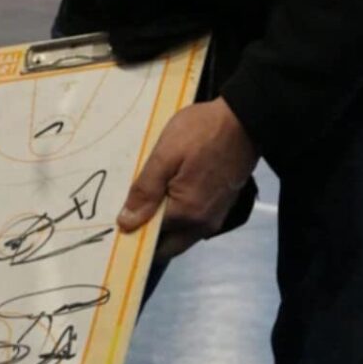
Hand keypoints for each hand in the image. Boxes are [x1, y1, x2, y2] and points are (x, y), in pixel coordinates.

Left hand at [117, 96, 258, 260]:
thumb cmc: (202, 132)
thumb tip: (126, 223)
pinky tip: (169, 190)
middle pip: (168, 245)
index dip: (133, 231)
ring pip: (181, 234)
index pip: (150, 240)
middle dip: (148, 234)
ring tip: (148, 196)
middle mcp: (202, 225)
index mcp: (186, 214)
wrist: (244, 119)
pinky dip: (179, 214)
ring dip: (164, 223)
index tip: (118, 218)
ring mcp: (215, 217)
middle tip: (129, 209)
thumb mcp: (166, 154)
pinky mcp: (222, 206)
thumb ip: (146, 190)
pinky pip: (194, 221)